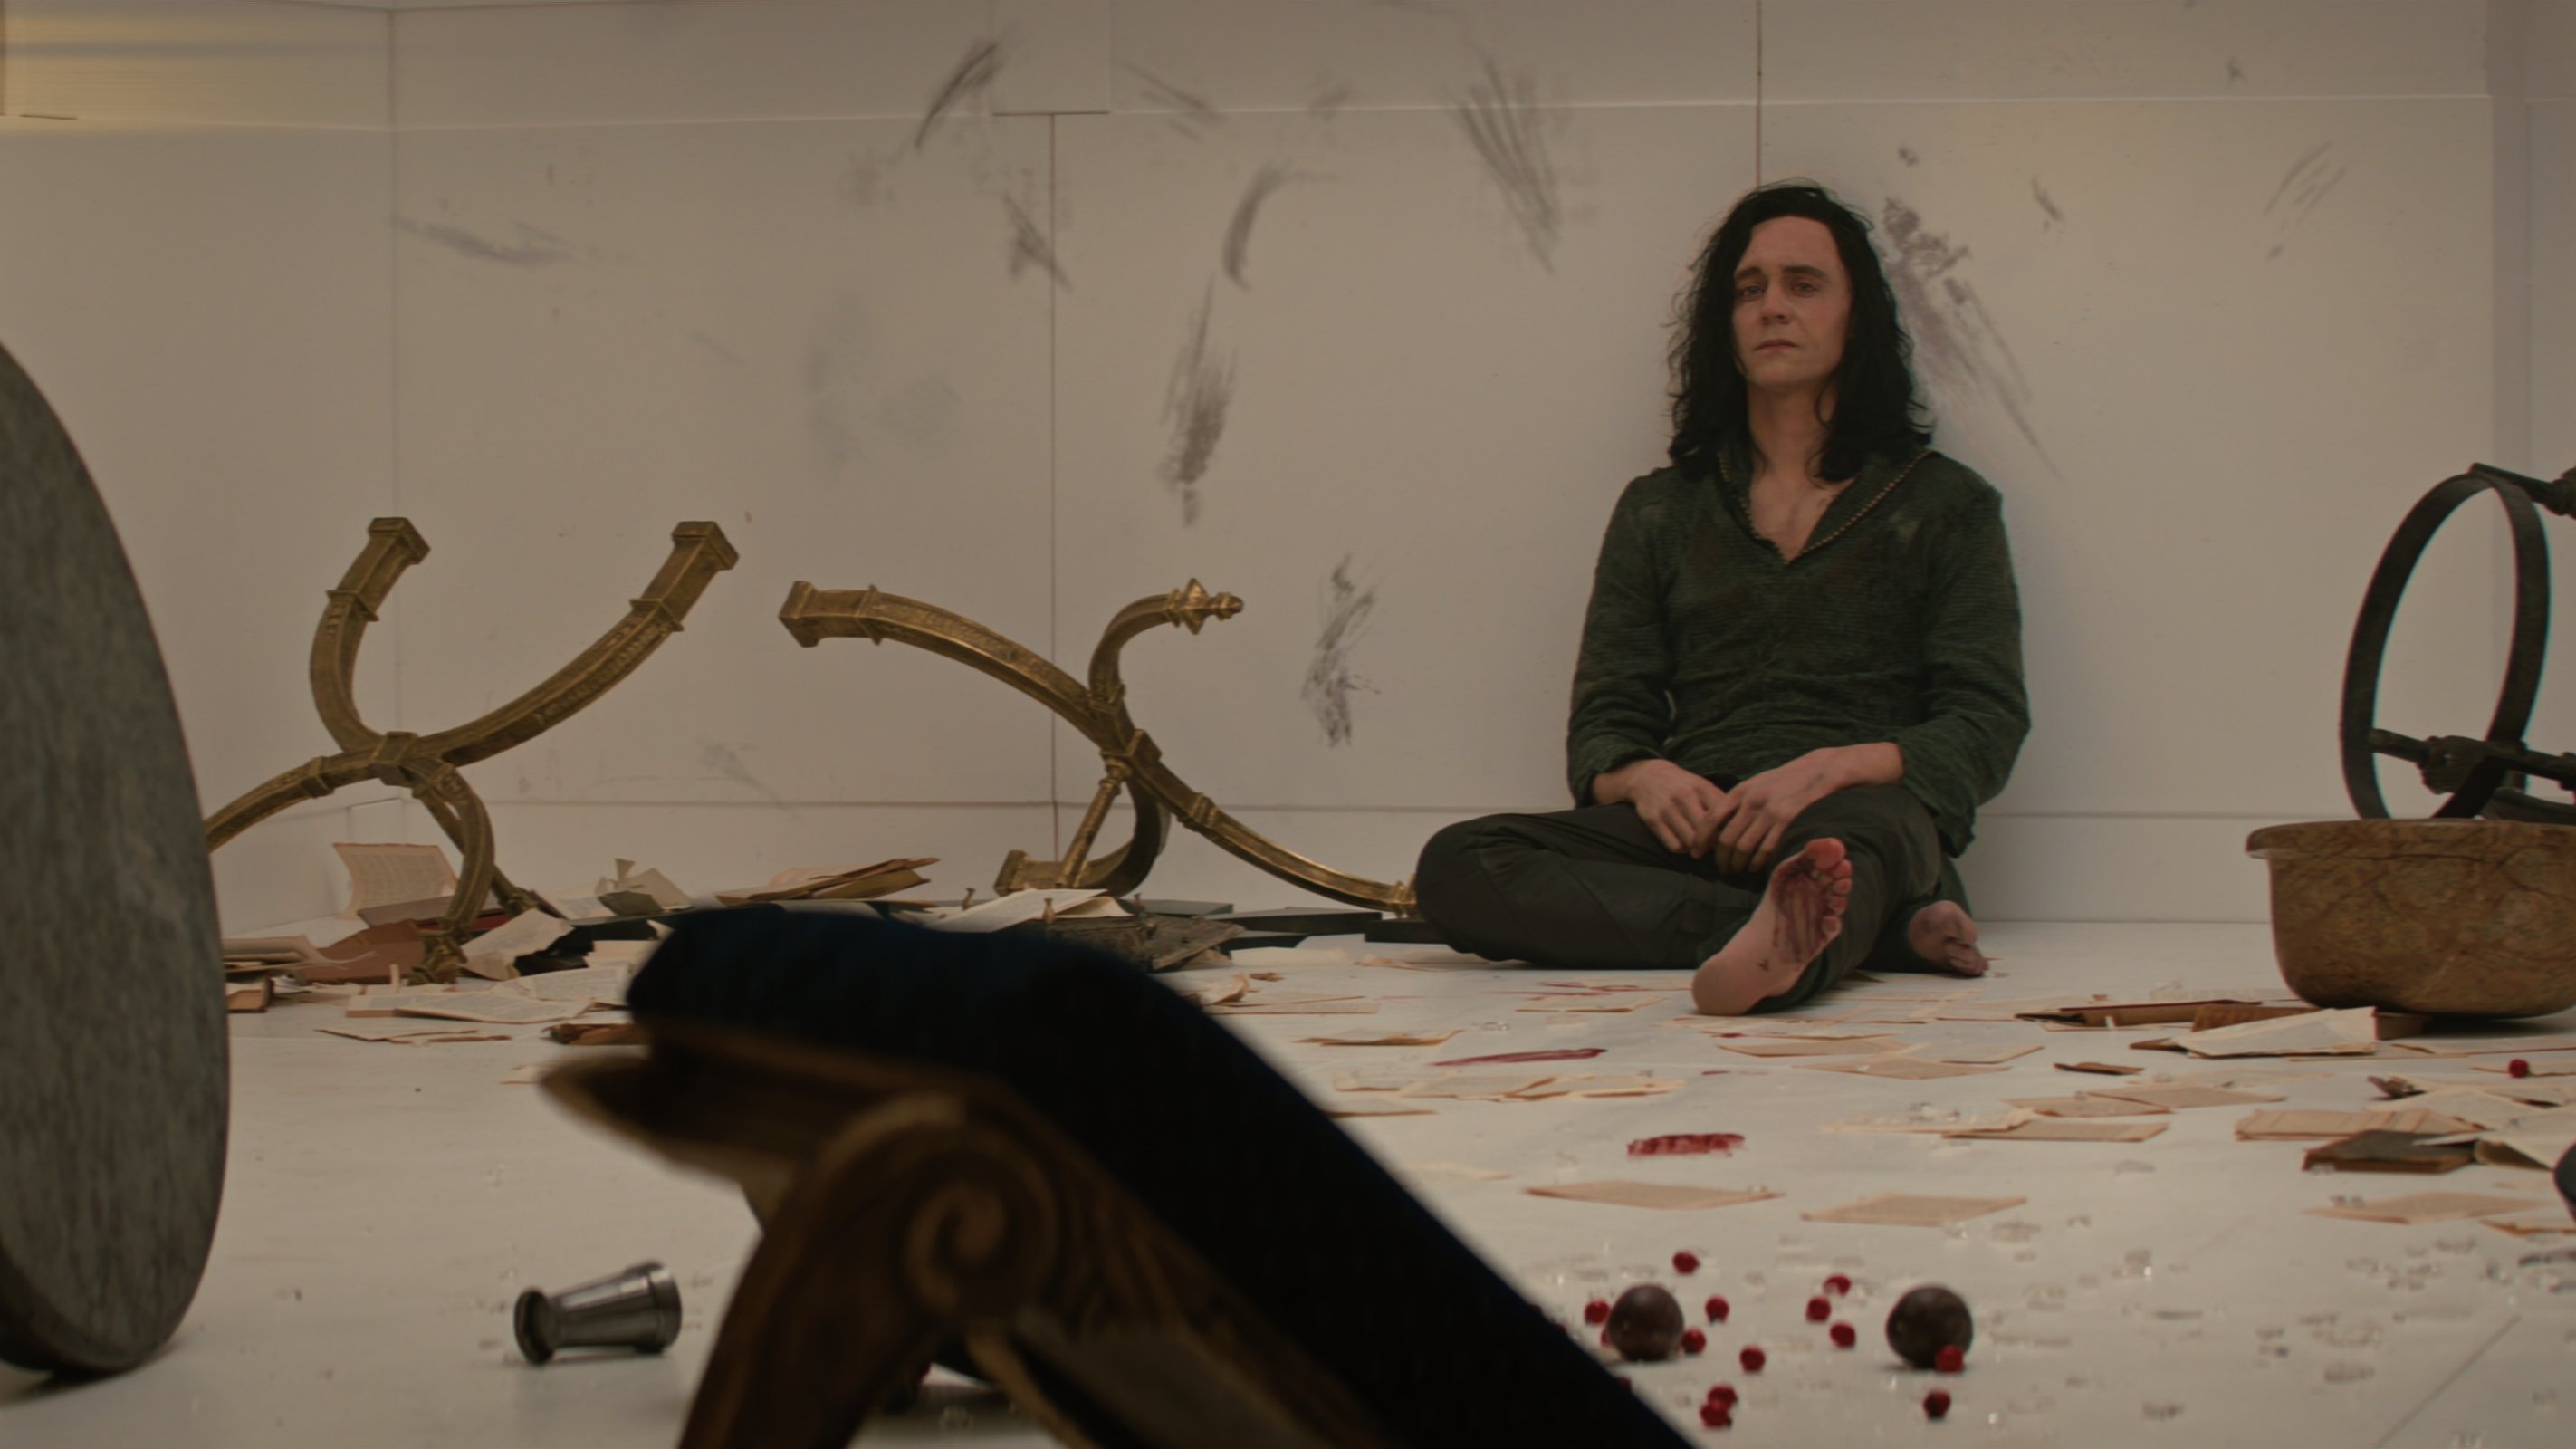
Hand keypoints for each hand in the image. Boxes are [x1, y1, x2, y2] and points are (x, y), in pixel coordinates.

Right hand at [1595, 759, 1730, 857]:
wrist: (1648, 776)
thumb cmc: (1682, 784)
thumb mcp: (1702, 785)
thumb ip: (1719, 801)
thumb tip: (1738, 823)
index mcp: (1701, 787)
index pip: (1722, 815)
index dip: (1729, 830)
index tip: (1730, 835)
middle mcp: (1684, 797)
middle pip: (1707, 831)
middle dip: (1714, 843)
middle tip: (1717, 847)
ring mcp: (1667, 809)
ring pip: (1691, 842)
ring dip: (1699, 849)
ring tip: (1702, 847)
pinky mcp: (1653, 821)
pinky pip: (1674, 846)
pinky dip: (1683, 850)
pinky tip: (1685, 844)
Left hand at [1704, 750, 1849, 873]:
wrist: (1817, 771)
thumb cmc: (1783, 781)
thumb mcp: (1755, 784)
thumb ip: (1737, 803)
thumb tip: (1715, 827)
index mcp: (1740, 790)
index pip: (1711, 819)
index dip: (1700, 840)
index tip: (1696, 853)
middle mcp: (1751, 801)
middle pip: (1726, 838)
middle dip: (1720, 858)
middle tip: (1721, 869)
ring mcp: (1769, 811)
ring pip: (1744, 847)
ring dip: (1737, 864)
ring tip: (1737, 870)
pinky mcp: (1787, 821)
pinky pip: (1765, 849)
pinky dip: (1756, 863)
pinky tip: (1755, 867)